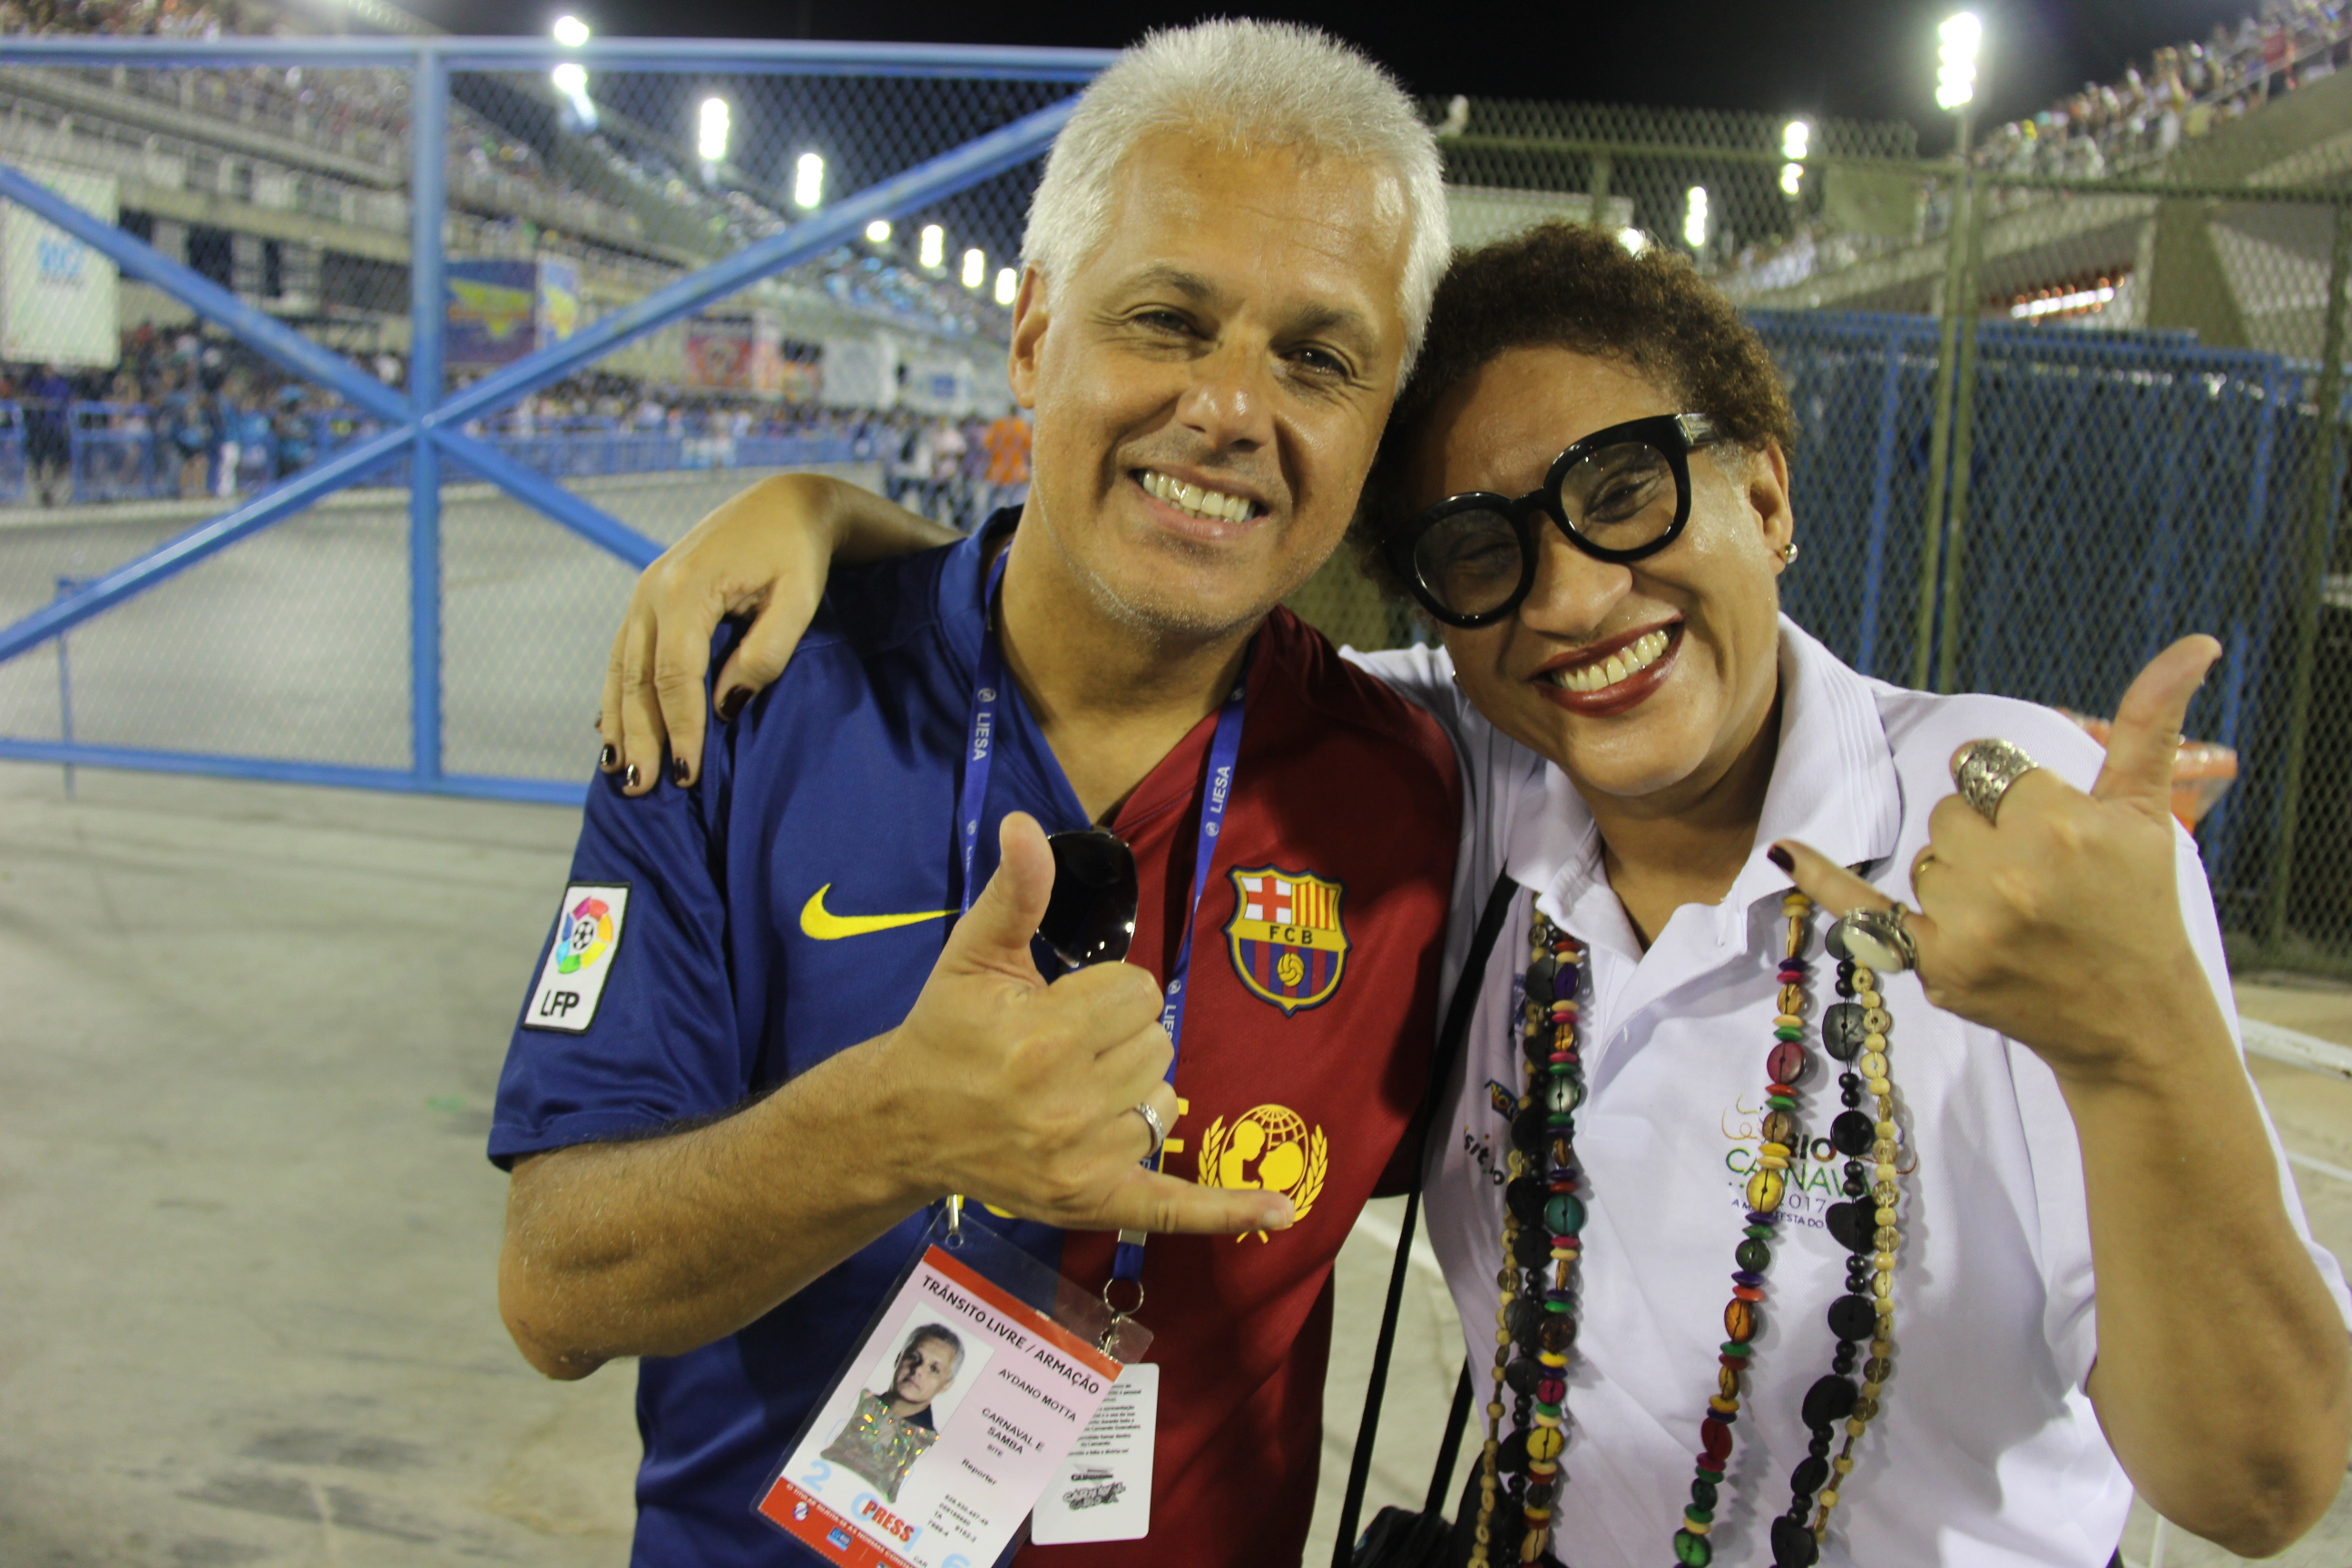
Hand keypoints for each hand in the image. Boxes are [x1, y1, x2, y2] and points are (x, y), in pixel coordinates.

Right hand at [597, 475, 837, 794]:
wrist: (783, 504)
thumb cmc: (798, 554)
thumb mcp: (799, 601)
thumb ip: (765, 653)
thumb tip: (725, 706)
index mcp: (687, 590)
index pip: (675, 676)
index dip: (681, 728)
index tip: (689, 774)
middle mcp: (652, 590)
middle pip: (638, 679)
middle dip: (640, 737)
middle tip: (643, 789)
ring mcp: (643, 593)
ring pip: (622, 669)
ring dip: (619, 723)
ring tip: (620, 771)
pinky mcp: (647, 598)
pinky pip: (624, 654)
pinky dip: (617, 695)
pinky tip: (613, 729)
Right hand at [879, 812, 1294, 1235]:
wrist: (906, 1122)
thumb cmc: (947, 1029)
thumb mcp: (975, 954)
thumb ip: (1017, 892)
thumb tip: (1026, 826)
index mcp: (1047, 1037)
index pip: (1141, 993)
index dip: (1106, 992)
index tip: (1062, 1004)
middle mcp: (1070, 1104)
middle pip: (1158, 1045)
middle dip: (1120, 1037)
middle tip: (1062, 1048)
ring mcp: (1083, 1161)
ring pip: (1166, 1102)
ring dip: (1134, 1090)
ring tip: (1073, 1091)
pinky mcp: (1091, 1203)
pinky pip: (1172, 1206)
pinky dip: (1225, 1209)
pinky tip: (1278, 1210)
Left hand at [1773, 636, 2231, 1086]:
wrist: (2133, 1018)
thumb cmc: (2138, 908)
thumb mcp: (2147, 813)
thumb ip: (2150, 723)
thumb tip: (2196, 643)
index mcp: (2061, 825)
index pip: (1987, 770)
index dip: (2009, 793)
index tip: (2038, 825)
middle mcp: (2011, 873)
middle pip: (1950, 814)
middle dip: (1985, 836)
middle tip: (2035, 878)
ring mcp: (1968, 922)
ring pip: (1925, 858)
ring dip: (1956, 877)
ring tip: (2015, 913)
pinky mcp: (1936, 963)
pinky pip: (1859, 907)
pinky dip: (1819, 879)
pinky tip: (1783, 850)